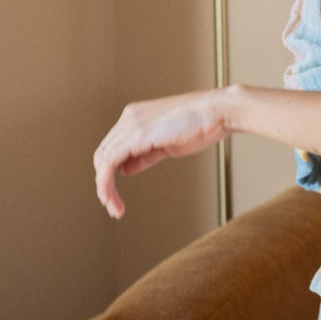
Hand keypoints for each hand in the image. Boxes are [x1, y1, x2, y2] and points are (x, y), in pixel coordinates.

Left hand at [93, 87, 230, 218]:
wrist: (217, 112)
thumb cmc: (202, 125)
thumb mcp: (167, 145)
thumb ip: (145, 155)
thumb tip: (126, 168)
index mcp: (136, 117)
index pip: (112, 147)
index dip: (109, 171)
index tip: (115, 193)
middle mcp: (129, 118)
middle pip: (103, 154)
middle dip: (104, 182)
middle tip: (112, 205)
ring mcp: (131, 125)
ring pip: (103, 159)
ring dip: (104, 187)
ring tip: (113, 207)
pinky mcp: (136, 135)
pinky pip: (110, 161)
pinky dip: (106, 182)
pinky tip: (110, 196)